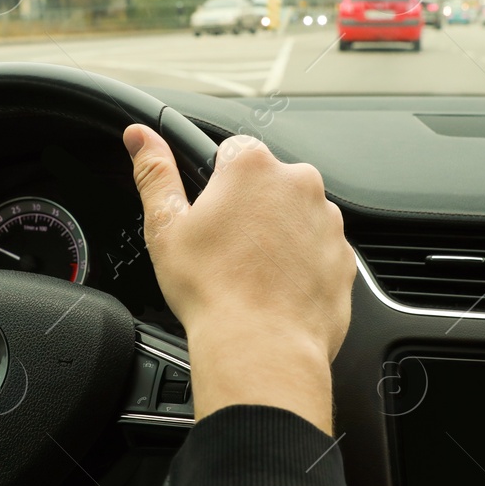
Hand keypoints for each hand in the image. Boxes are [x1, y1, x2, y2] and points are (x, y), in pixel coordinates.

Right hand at [123, 125, 353, 433]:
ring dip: (277, 236)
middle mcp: (299, 184)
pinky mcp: (345, 257)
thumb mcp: (166, 227)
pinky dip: (301, 265)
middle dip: (249, 208)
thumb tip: (140, 137)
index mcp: (253, 167)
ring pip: (296, 217)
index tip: (209, 215)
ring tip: (250, 274)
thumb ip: (154, 173)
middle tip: (225, 249)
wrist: (262, 348)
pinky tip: (275, 289)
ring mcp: (328, 222)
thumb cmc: (213, 291)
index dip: (215, 183)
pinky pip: (319, 251)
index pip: (233, 151)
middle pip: (268, 183)